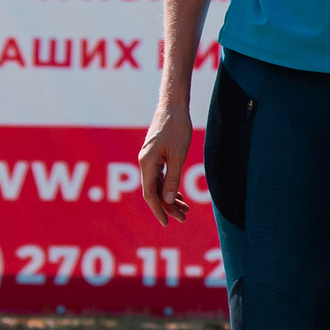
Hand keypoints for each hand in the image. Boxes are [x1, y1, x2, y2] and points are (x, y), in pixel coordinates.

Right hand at [137, 102, 192, 222]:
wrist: (173, 106)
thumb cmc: (177, 128)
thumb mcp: (178, 155)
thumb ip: (173, 178)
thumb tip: (169, 200)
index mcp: (147, 163)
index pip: (150, 194)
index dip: (158, 210)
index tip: (167, 223)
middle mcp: (145, 162)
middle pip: (154, 191)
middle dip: (168, 206)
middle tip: (183, 218)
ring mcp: (149, 159)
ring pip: (158, 185)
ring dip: (170, 198)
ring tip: (185, 210)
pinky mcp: (155, 155)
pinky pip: (160, 176)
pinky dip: (169, 186)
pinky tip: (179, 195)